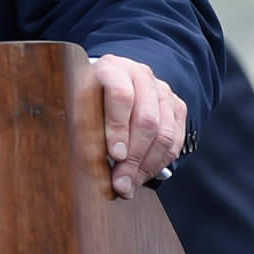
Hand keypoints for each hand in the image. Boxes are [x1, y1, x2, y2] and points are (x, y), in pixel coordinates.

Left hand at [76, 53, 185, 199]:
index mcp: (113, 68)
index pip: (121, 96)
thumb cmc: (87, 98)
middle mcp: (141, 75)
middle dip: (133, 157)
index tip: (114, 155)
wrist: (108, 84)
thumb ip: (83, 126)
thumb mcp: (77, 105)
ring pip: (164, 134)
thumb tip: (89, 161)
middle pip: (147, 120)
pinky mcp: (176, 107)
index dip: (118, 128)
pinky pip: (175, 141)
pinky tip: (142, 176)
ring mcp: (162, 91)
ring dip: (146, 166)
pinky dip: (159, 163)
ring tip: (129, 185)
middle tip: (120, 183)